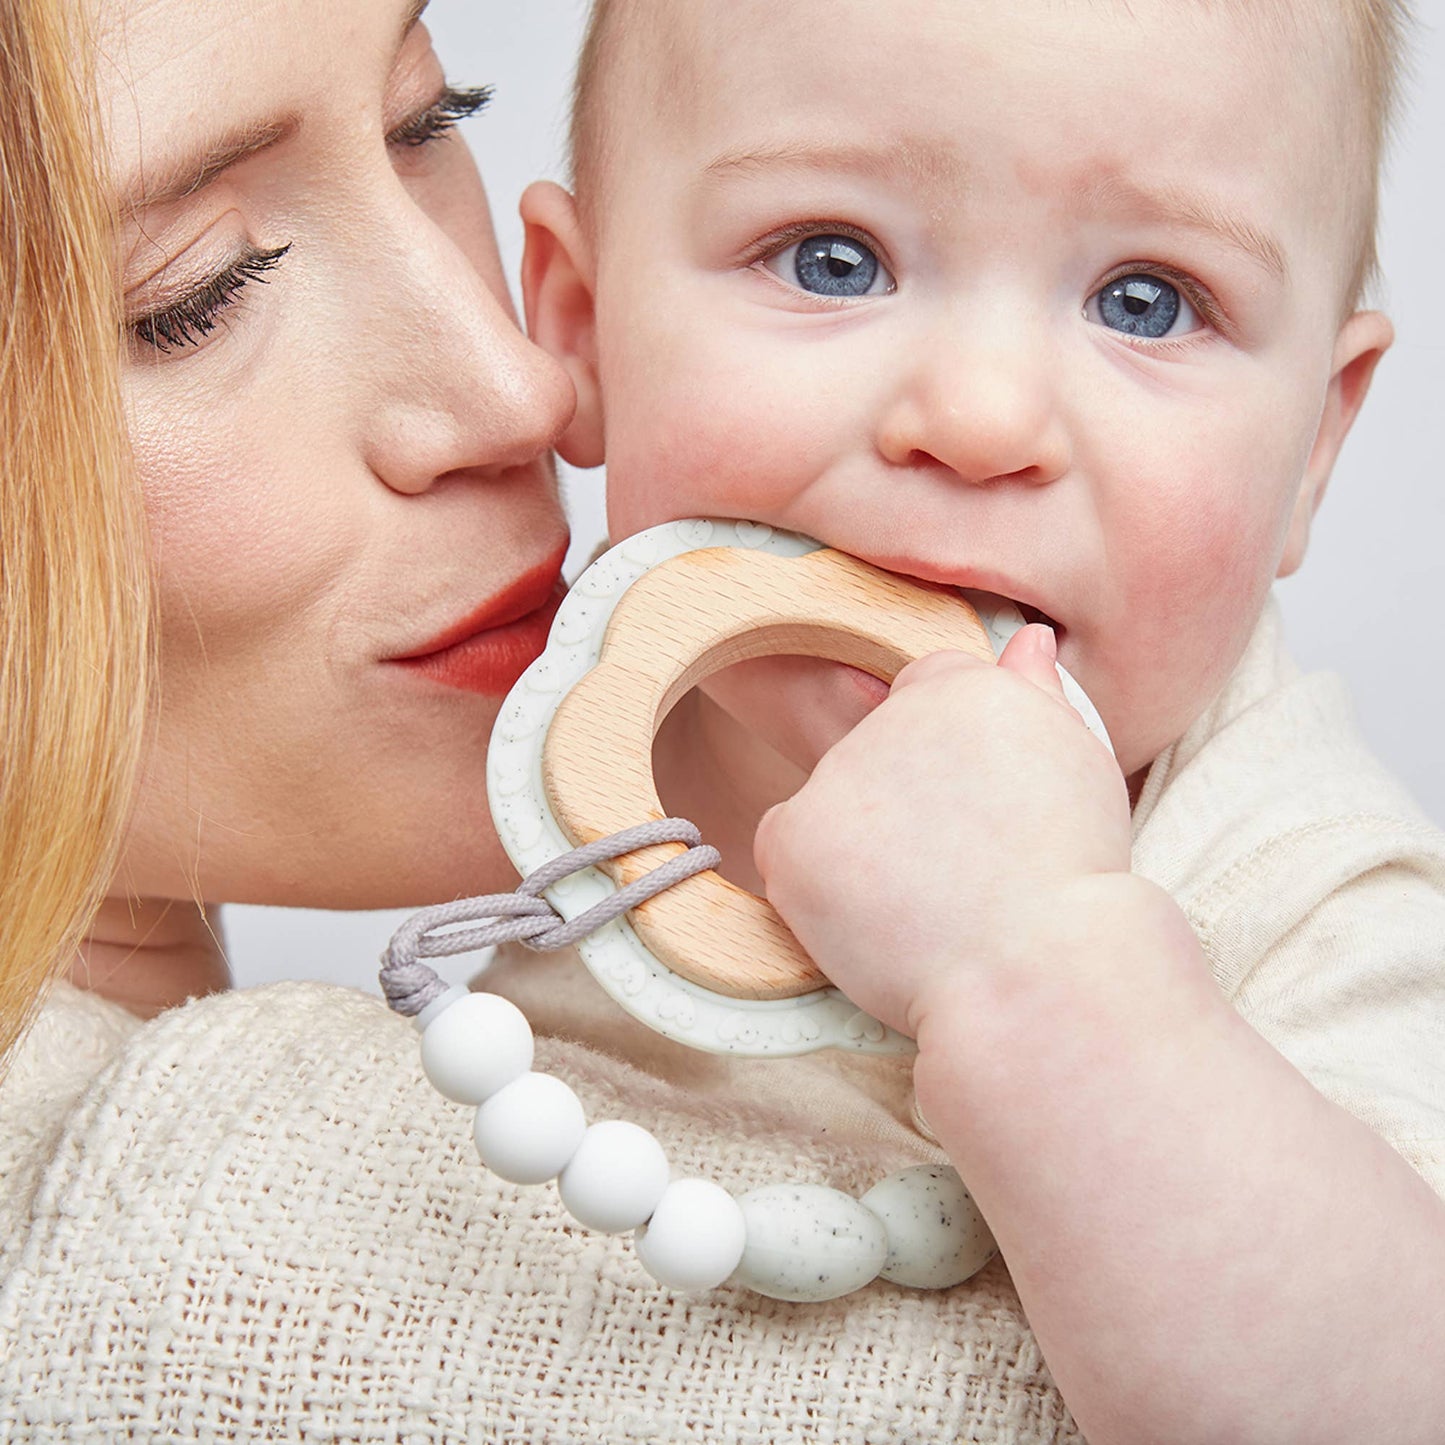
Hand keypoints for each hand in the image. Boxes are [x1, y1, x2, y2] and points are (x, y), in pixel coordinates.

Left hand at [753, 625, 1131, 1038]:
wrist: (1038, 973)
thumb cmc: (1074, 884)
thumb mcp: (1082, 768)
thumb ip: (1042, 696)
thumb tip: (1026, 642)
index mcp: (968, 688)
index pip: (930, 687)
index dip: (950, 757)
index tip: (976, 813)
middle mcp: (894, 715)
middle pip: (878, 745)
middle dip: (903, 799)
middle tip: (960, 868)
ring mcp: (836, 776)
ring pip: (834, 801)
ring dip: (862, 844)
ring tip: (930, 903)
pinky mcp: (792, 839)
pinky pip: (787, 851)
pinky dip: (816, 886)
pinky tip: (875, 918)